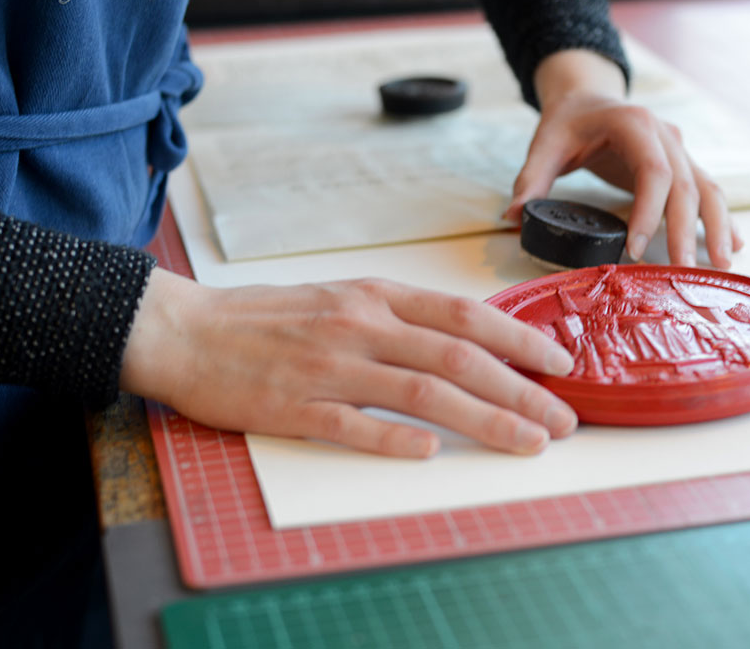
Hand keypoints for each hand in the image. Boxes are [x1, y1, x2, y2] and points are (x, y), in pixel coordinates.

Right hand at [120, 269, 577, 457]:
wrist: (186, 330)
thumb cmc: (269, 318)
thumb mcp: (343, 301)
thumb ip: (400, 320)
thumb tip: (468, 344)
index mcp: (375, 297)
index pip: (464, 316)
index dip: (520, 339)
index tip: (560, 364)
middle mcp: (361, 327)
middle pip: (459, 358)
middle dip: (522, 391)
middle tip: (563, 421)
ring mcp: (329, 367)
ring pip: (423, 393)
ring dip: (484, 418)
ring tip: (526, 442)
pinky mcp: (294, 406)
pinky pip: (353, 425)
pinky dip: (394, 438)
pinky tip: (430, 452)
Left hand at [504, 50, 743, 268]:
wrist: (589, 95)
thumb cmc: (569, 121)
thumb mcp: (545, 143)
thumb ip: (531, 179)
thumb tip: (512, 217)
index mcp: (634, 124)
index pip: (652, 171)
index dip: (648, 212)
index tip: (634, 250)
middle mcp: (665, 135)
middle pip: (685, 186)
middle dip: (686, 231)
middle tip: (682, 270)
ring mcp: (679, 149)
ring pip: (707, 189)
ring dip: (717, 227)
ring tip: (721, 264)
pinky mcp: (683, 164)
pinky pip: (708, 191)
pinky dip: (721, 218)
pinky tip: (733, 244)